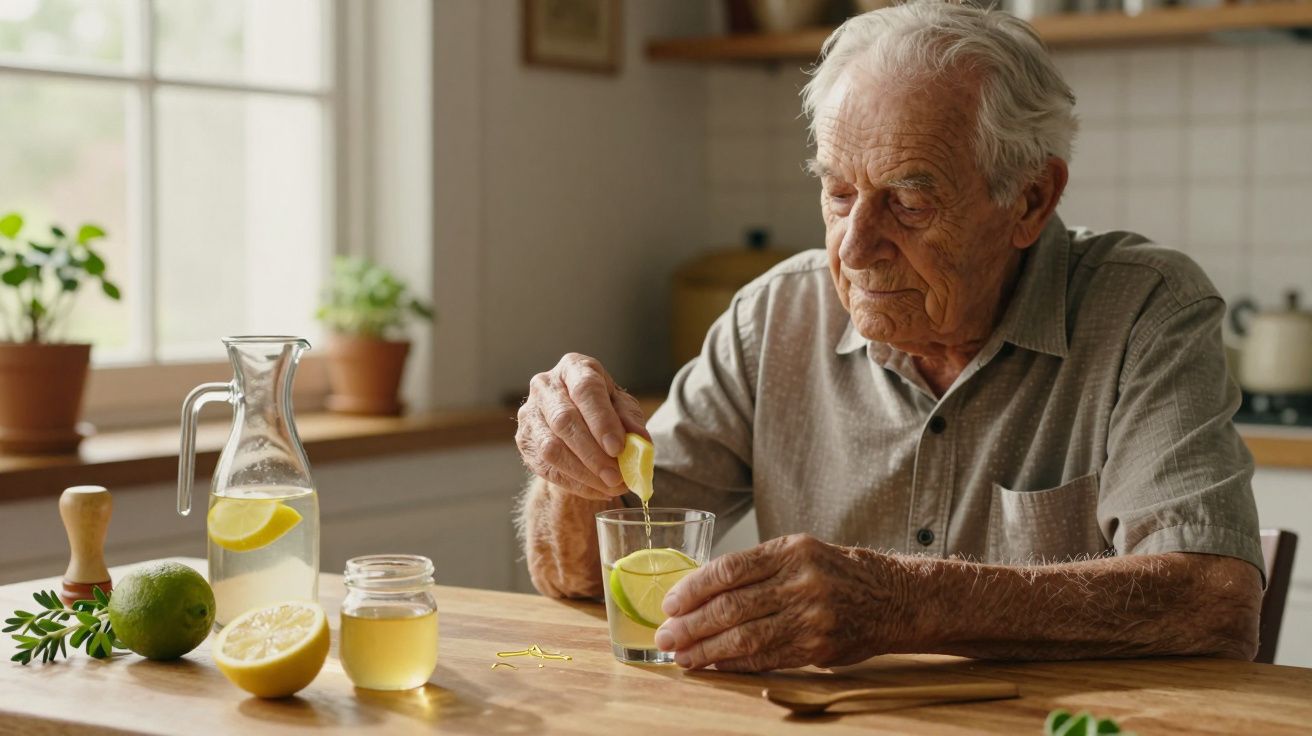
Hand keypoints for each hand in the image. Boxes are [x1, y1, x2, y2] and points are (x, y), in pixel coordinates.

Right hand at [516, 353, 649, 500]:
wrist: (576, 420)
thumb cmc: (603, 407)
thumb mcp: (622, 407)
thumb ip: (631, 421)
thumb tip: (640, 441)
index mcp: (573, 368)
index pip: (585, 390)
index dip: (601, 420)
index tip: (618, 448)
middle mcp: (546, 386)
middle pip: (565, 421)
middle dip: (593, 454)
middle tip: (617, 477)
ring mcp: (530, 414)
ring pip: (551, 449)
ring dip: (584, 473)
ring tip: (611, 486)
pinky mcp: (524, 441)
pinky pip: (547, 468)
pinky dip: (575, 484)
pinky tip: (597, 489)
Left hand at [654, 534, 908, 671]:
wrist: (893, 597)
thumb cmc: (837, 573)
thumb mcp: (800, 553)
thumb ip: (757, 569)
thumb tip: (701, 591)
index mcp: (791, 550)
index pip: (729, 569)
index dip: (694, 589)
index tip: (670, 604)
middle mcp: (801, 581)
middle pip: (732, 606)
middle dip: (692, 624)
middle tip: (666, 636)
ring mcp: (811, 616)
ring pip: (745, 636)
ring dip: (706, 649)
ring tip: (682, 656)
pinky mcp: (817, 646)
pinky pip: (767, 657)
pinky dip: (735, 663)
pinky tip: (714, 664)